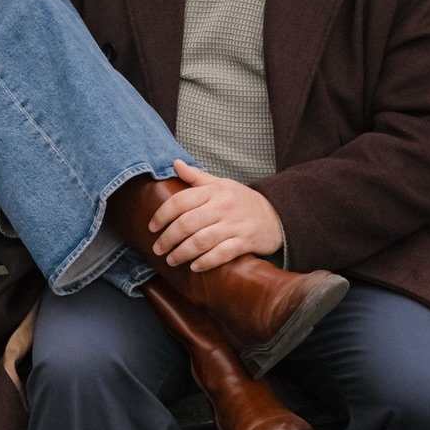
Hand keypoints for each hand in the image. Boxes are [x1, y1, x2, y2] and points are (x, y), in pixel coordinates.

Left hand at [148, 159, 283, 270]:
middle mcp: (222, 207)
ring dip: (182, 253)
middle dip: (168, 238)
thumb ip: (196, 176)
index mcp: (213, 191)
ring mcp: (234, 225)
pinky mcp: (245, 242)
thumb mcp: (220, 184)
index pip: (180, 201)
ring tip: (171, 260)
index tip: (152, 228)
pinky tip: (194, 267)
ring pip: (201, 241)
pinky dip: (206, 262)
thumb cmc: (241, 200)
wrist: (277, 214)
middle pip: (187, 224)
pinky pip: (221, 254)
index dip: (162, 215)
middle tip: (158, 249)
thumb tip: (175, 163)